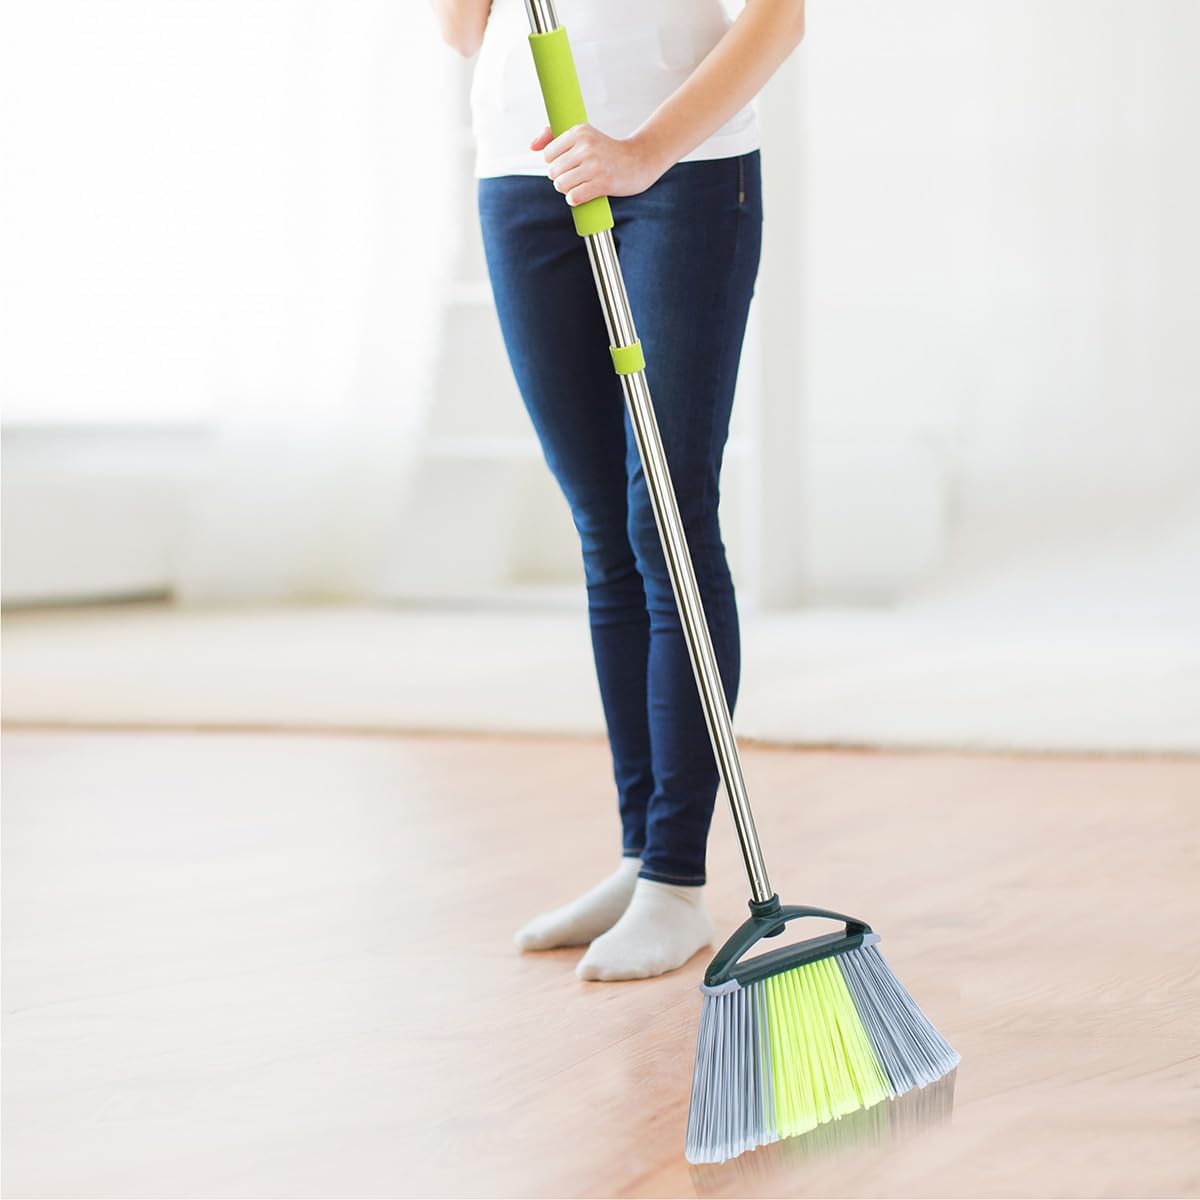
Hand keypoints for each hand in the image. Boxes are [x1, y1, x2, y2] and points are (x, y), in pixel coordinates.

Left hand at [530, 123, 667, 206]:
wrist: (639, 161)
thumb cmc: (607, 151)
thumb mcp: (583, 137)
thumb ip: (554, 136)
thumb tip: (531, 147)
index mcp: (580, 131)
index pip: (548, 154)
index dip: (555, 164)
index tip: (569, 165)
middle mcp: (586, 146)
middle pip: (552, 172)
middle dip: (560, 179)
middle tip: (576, 177)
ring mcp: (594, 165)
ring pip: (561, 185)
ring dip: (567, 191)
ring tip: (580, 185)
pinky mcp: (602, 183)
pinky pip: (573, 197)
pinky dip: (575, 200)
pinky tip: (583, 195)